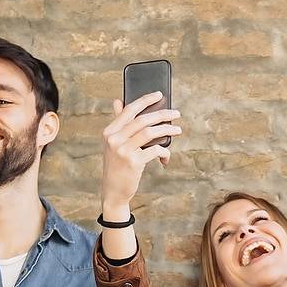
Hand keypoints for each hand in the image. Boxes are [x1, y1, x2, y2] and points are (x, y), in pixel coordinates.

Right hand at [99, 95, 179, 214]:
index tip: (159, 95)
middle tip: (176, 113)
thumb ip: (118, 124)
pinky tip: (166, 157)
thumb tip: (118, 101)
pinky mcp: (133, 162)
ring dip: (168, 130)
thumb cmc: (117, 165)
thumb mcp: (112, 144)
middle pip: (143, 120)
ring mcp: (123, 150)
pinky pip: (155, 150)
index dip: (145, 100)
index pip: (129, 110)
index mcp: (109, 131)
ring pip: (151, 133)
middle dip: (162, 115)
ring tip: (178, 130)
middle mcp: (114, 139)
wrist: (113, 191)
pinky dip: (164, 152)